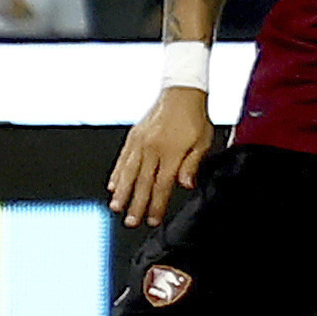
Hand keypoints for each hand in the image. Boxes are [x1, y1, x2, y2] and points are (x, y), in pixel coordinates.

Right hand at [109, 86, 218, 225]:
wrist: (181, 93)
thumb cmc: (194, 118)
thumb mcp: (203, 142)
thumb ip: (192, 164)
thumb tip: (185, 185)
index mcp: (171, 152)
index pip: (162, 185)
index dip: (156, 205)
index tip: (152, 220)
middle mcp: (152, 149)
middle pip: (142, 182)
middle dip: (136, 205)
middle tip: (131, 222)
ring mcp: (140, 142)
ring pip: (128, 172)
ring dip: (122, 192)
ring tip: (116, 207)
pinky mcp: (133, 137)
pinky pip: (123, 158)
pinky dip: (117, 173)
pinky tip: (113, 185)